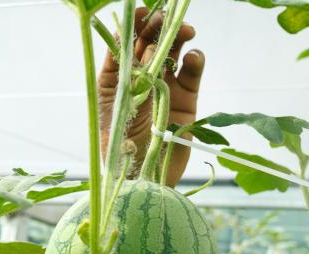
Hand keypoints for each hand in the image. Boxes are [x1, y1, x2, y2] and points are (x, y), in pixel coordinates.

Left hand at [98, 7, 204, 187]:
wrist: (143, 181)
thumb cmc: (119, 150)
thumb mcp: (113, 107)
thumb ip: (124, 74)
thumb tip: (136, 43)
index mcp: (116, 80)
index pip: (125, 44)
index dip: (133, 26)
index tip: (143, 12)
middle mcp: (140, 81)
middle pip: (151, 44)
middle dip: (158, 27)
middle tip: (166, 18)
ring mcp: (164, 89)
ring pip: (174, 53)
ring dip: (180, 38)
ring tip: (187, 33)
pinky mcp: (186, 101)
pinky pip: (192, 74)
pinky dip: (195, 61)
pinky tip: (194, 58)